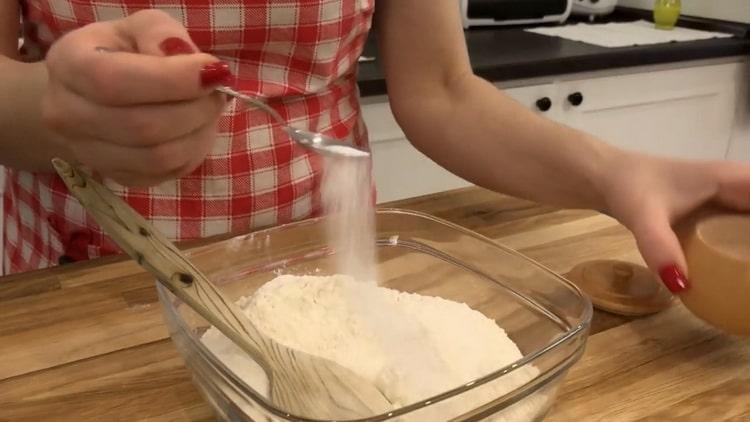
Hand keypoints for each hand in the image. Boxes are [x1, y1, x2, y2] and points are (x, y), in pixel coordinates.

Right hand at [41, 10, 231, 186]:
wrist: (97, 92)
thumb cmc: (125, 52)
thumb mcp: (143, 27)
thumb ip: (162, 36)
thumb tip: (191, 65)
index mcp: (68, 65)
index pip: (114, 81)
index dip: (172, 80)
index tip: (213, 72)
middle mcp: (67, 114)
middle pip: (142, 126)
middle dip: (195, 109)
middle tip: (217, 92)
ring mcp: (89, 153)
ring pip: (158, 157)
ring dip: (198, 133)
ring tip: (208, 110)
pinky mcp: (118, 177)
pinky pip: (165, 173)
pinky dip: (192, 152)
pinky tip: (194, 130)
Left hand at [603, 152, 749, 292]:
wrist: (608, 177)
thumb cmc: (629, 188)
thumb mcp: (643, 216)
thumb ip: (659, 247)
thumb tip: (683, 286)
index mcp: (735, 180)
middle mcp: (741, 187)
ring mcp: (732, 199)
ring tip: (749, 283)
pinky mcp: (720, 212)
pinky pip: (748, 228)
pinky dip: (747, 246)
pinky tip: (742, 270)